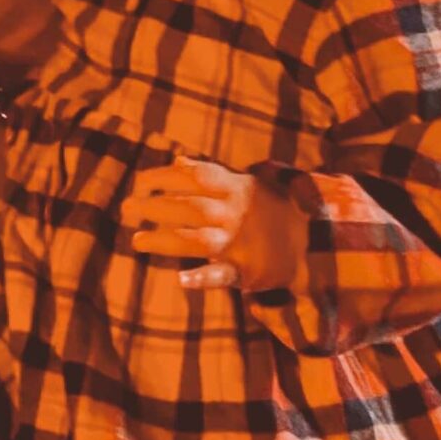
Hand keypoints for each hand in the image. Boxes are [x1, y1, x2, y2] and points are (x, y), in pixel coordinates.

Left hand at [122, 156, 282, 291]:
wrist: (314, 241)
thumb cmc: (271, 209)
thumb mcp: (246, 184)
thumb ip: (210, 174)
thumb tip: (177, 160)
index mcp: (237, 188)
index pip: (194, 177)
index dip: (164, 177)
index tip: (138, 181)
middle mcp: (235, 213)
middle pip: (189, 207)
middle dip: (155, 206)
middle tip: (126, 208)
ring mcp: (240, 243)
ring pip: (198, 240)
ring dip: (165, 240)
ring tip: (137, 241)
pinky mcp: (246, 271)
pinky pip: (222, 275)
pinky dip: (202, 278)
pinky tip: (182, 279)